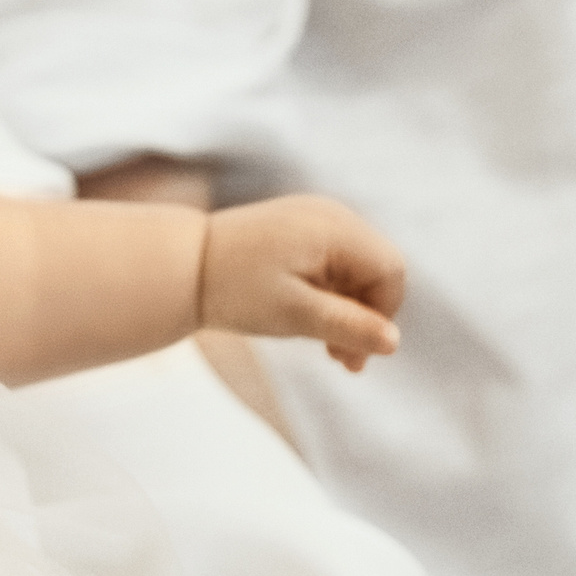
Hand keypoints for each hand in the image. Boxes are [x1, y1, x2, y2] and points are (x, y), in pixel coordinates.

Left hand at [199, 196, 404, 370]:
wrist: (181, 264)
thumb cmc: (235, 288)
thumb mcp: (294, 313)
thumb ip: (347, 325)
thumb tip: (395, 343)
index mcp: (333, 226)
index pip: (389, 272)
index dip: (382, 315)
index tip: (354, 353)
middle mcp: (330, 214)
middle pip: (377, 270)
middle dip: (366, 316)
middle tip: (343, 361)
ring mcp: (315, 218)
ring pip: (357, 270)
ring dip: (350, 309)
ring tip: (329, 350)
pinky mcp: (300, 230)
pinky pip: (334, 264)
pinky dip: (331, 294)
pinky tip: (315, 324)